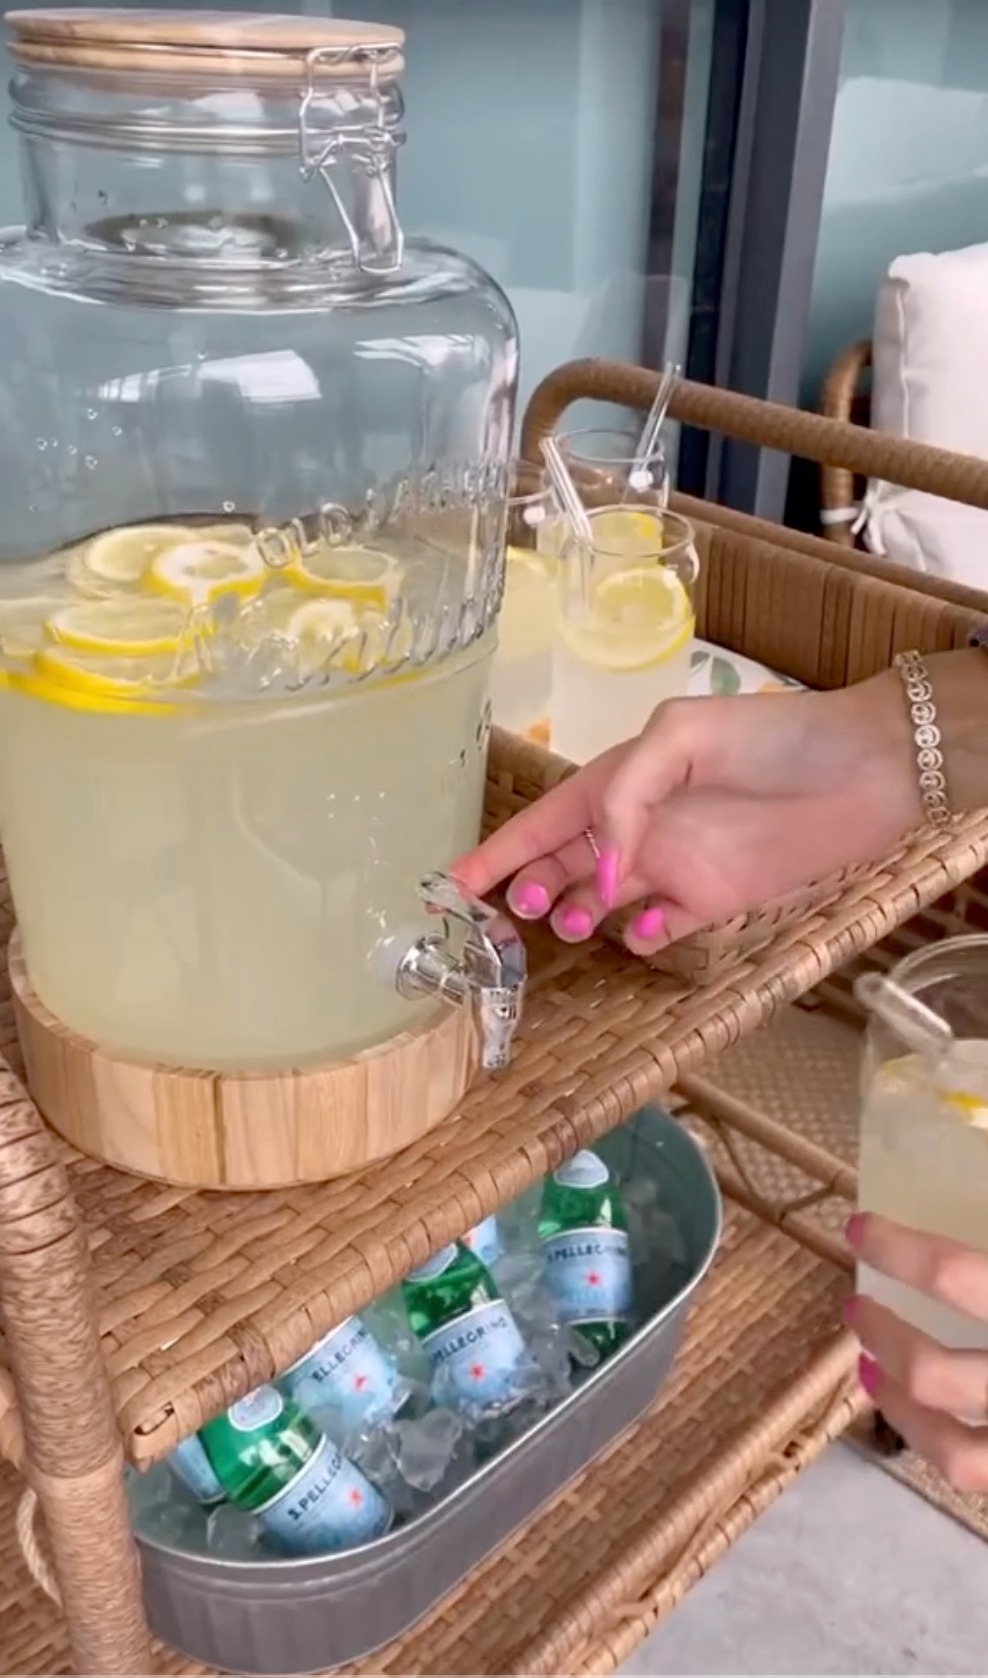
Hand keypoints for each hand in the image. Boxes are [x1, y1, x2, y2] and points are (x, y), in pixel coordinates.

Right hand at [455, 671, 921, 952]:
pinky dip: (643, 936)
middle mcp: (640, 825)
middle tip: (509, 916)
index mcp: (622, 778)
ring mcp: (676, 865)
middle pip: (562, 864)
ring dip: (576, 912)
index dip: (499, 852)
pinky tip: (639, 932)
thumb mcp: (676, 737)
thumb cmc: (772, 738)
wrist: (865, 768)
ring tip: (567, 921)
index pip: (546, 820)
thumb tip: (600, 878)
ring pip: (602, 900)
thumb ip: (623, 800)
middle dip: (525, 888)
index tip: (455, 886)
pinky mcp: (715, 901)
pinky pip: (661, 928)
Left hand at [845, 1214, 987, 1491]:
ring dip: (900, 1409)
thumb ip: (982, 1266)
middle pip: (935, 1374)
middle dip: (885, 1338)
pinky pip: (977, 1475)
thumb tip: (951, 1209)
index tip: (858, 1230)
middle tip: (856, 1309)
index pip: (953, 1274)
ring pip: (956, 1453)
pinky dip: (937, 1445)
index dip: (896, 1249)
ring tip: (871, 1371)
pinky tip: (921, 1418)